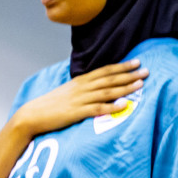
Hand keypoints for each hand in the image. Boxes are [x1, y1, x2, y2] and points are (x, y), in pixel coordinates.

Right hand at [0, 61, 147, 177]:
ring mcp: (79, 100)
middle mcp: (82, 88)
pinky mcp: (76, 113)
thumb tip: (100, 85)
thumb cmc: (52, 105)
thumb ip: (85, 88)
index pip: (104, 71)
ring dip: (125, 87)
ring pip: (106, 91)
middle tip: (146, 70)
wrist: (31, 115)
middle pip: (109, 79)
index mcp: (80, 82)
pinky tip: (124, 104)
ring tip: (140, 84)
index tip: (137, 62)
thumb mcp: (69, 92)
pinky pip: (97, 109)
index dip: (121, 66)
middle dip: (129, 74)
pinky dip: (111, 106)